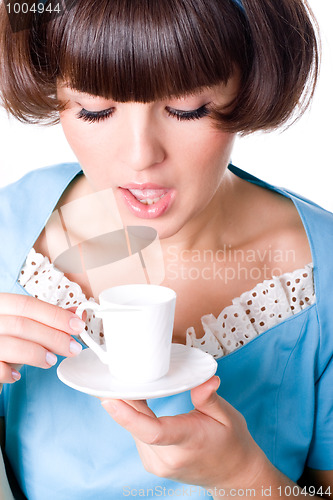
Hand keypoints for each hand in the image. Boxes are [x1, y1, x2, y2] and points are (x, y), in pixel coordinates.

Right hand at [0, 293, 84, 382]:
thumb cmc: (4, 339)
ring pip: (11, 345)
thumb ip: (49, 319)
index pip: (28, 305)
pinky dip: (9, 373)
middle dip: (53, 337)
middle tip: (72, 348)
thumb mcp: (25, 326)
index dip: (55, 315)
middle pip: (22, 325)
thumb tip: (78, 316)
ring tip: (51, 361)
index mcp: (0, 304)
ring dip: (37, 354)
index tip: (77, 325)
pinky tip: (18, 376)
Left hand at [101, 376, 268, 491]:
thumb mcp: (227, 416)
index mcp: (188, 441)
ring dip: (130, 406)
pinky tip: (137, 399)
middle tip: (117, 372)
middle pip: (138, 424)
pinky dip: (135, 416)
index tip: (110, 398)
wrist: (232, 474)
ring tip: (131, 381)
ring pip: (135, 428)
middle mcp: (167, 458)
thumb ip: (210, 398)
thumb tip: (206, 379)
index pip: (153, 431)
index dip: (128, 415)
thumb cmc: (230, 442)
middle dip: (125, 398)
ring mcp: (157, 464)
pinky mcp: (151, 462)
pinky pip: (137, 433)